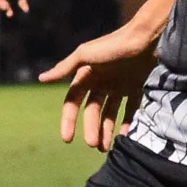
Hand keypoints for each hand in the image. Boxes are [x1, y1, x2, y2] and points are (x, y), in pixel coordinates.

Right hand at [38, 25, 158, 150]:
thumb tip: (41, 78)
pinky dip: (127, 123)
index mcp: (86, 75)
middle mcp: (101, 82)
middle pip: (92, 111)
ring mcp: (119, 86)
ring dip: (106, 130)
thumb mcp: (85, 55)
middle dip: (91, 129)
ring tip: (106, 148)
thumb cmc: (113, 45)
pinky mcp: (136, 87)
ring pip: (110, 114)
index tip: (67, 139)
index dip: (68, 120)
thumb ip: (65, 68)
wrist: (145, 38)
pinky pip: (130, 110)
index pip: (73, 102)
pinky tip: (125, 137)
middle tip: (92, 145)